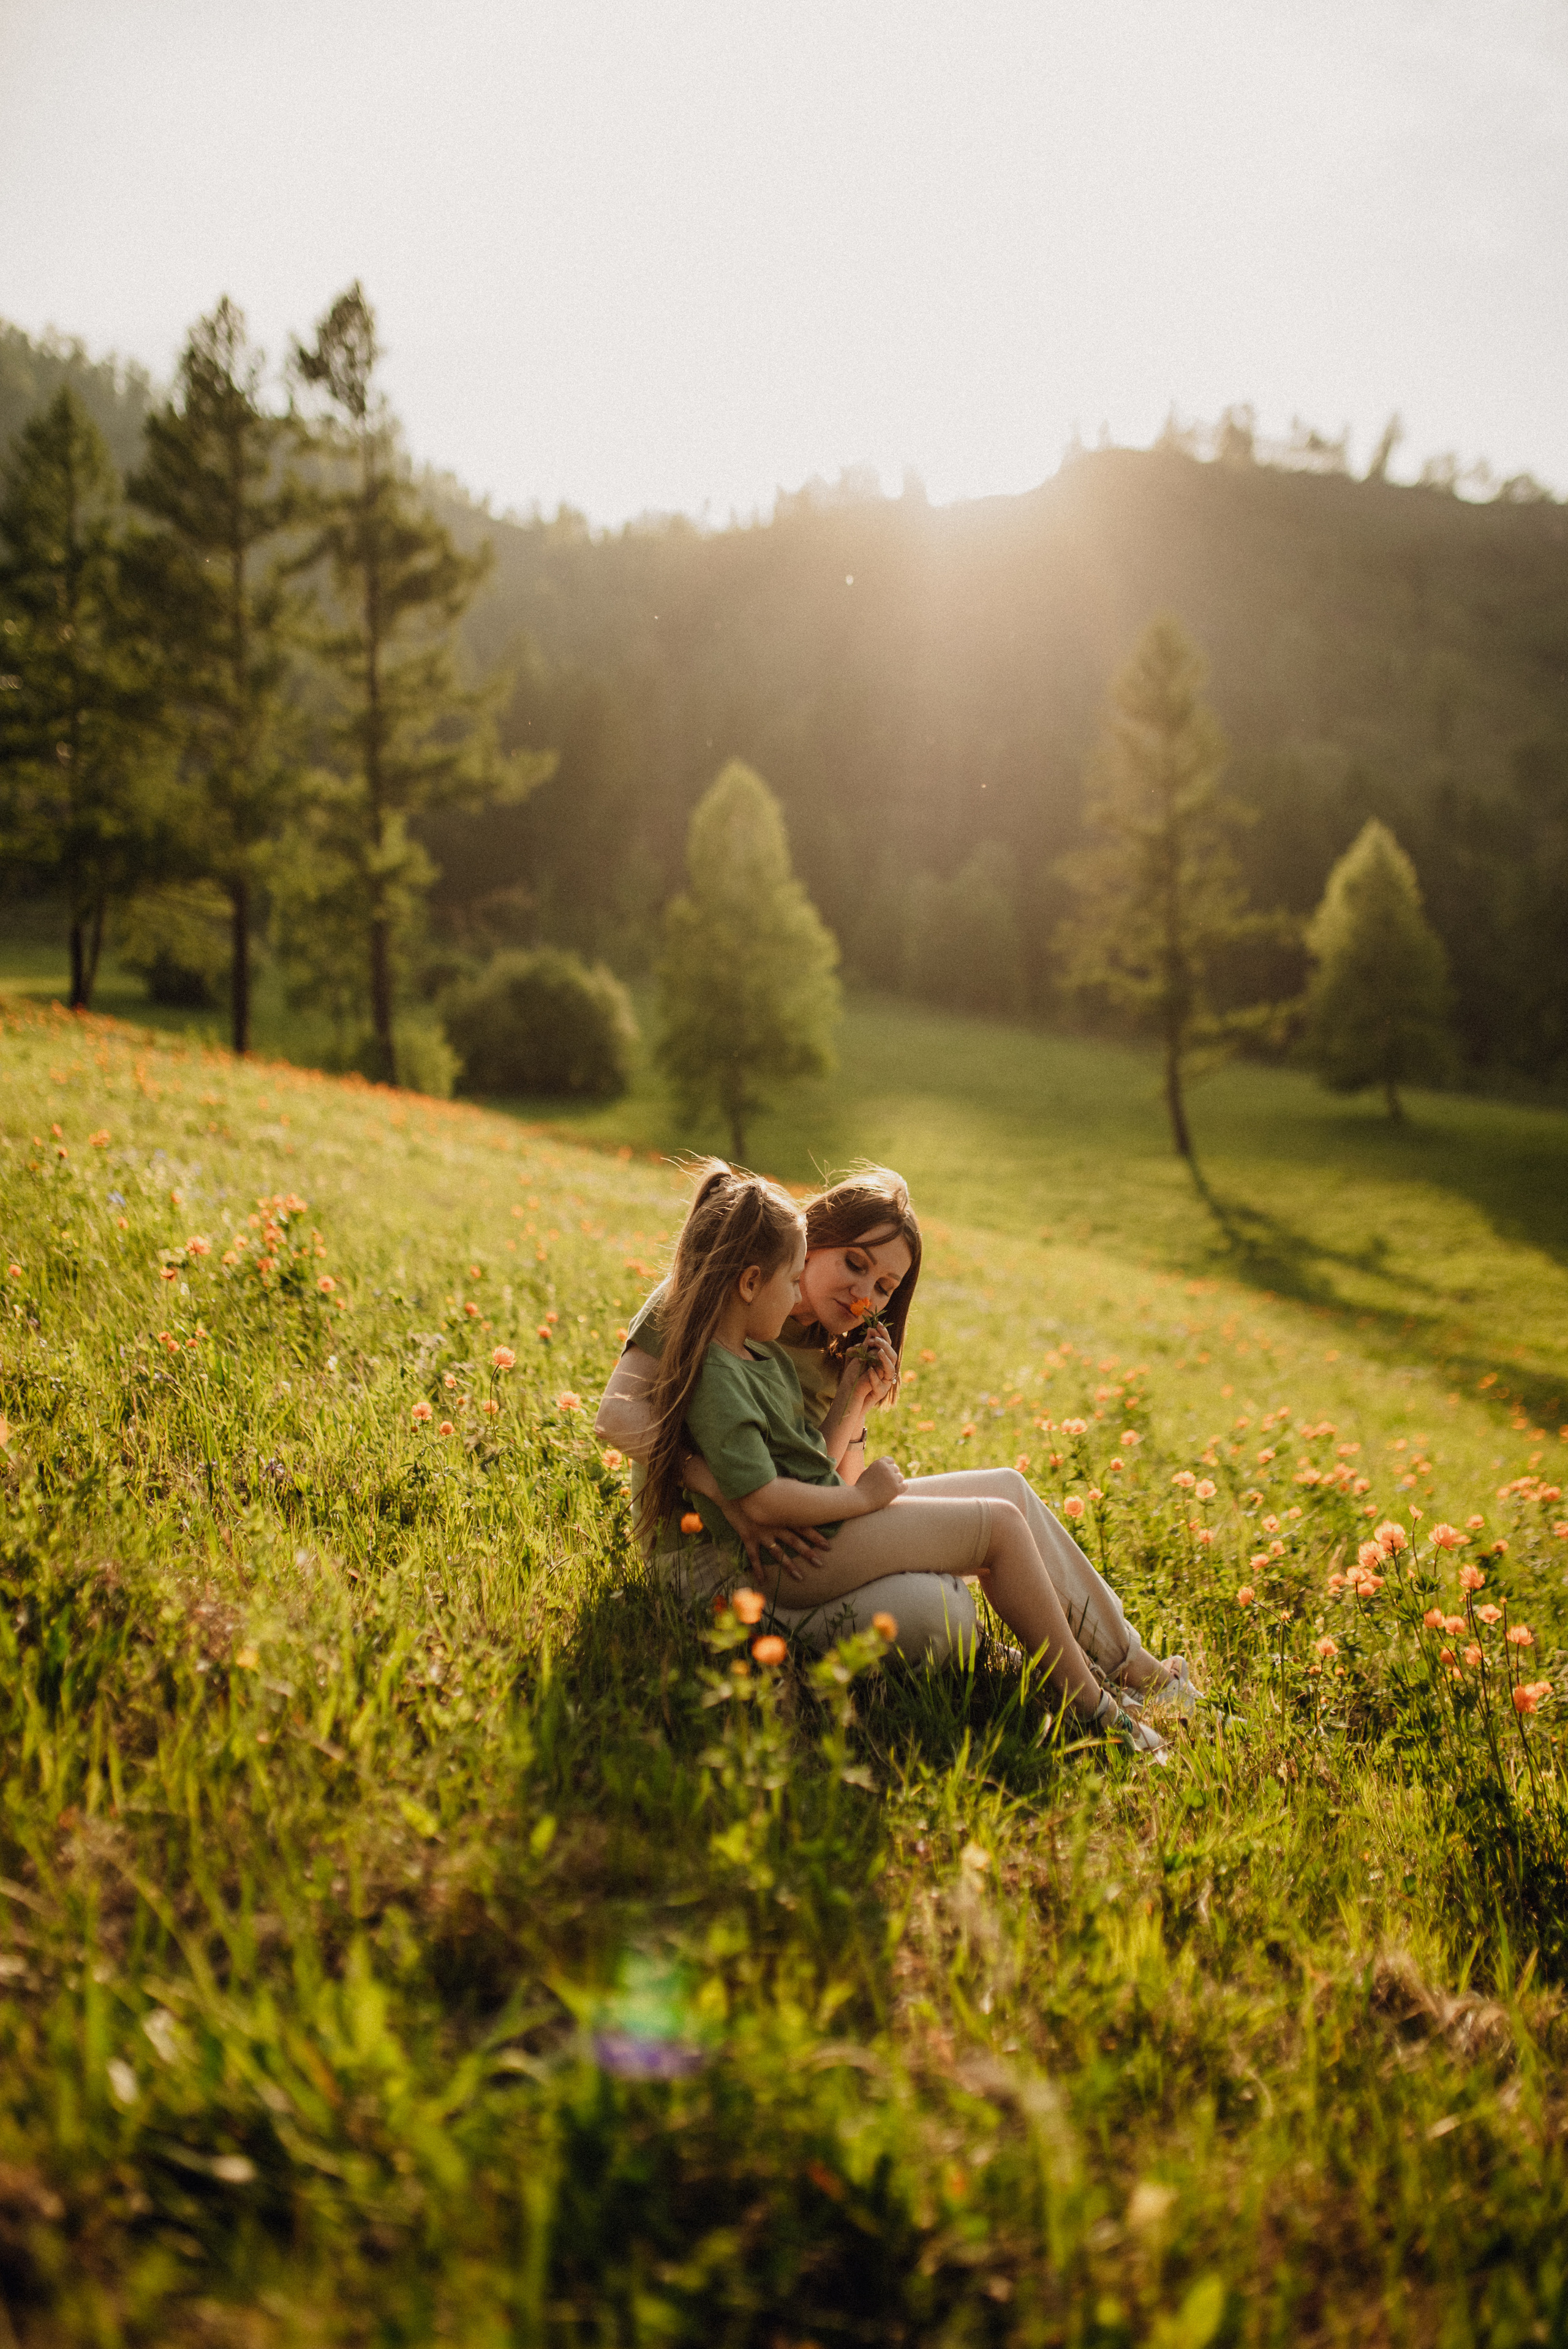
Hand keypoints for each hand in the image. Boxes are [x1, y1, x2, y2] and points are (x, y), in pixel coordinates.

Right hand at [712, 1490, 832, 1582]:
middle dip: (808, 1553)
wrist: (731, 1490)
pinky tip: (762, 1581)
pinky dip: (758, 1570)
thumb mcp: (775, 1487)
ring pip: (777, 1553)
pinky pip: (754, 1557)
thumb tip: (804, 1491)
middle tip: (820, 1564)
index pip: (803, 1526)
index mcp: (782, 1513)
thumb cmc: (754, 1485)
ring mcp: (761, 1533)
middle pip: (794, 1541)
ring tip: (800, 1577)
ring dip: (789, 1566)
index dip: (816, 1537)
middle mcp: (774, 1526)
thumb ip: (789, 1492)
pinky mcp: (748, 1537)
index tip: (828, 1546)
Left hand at [835, 1327, 897, 1410]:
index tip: (878, 1324)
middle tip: (873, 1340)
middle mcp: (886, 1370)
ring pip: (891, 1369)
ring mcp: (885, 1382)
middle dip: (884, 1346)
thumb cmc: (855, 1377)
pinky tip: (868, 1371)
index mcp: (882, 1360)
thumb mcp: (858, 1358)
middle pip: (892, 1355)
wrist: (851, 1396)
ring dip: (884, 1360)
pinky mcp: (880, 1392)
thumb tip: (870, 1330)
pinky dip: (874, 1377)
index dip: (884, 1334)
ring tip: (878, 1353)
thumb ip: (864, 1346)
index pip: (887, 1344)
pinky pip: (880, 1384)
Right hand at [856, 1455, 904, 1509]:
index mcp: (879, 1463)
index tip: (885, 1475)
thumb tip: (890, 1466)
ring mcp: (892, 1478)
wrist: (860, 1499)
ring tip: (886, 1490)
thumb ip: (878, 1468)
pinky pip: (905, 1486)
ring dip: (896, 1483)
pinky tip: (896, 1492)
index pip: (891, 1460)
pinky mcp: (896, 1488)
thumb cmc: (862, 1487)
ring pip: (900, 1478)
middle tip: (885, 1485)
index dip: (889, 1467)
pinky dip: (902, 1488)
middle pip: (896, 1469)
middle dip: (892, 1476)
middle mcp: (887, 1468)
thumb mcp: (868, 1472)